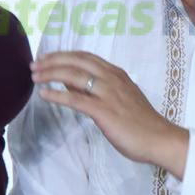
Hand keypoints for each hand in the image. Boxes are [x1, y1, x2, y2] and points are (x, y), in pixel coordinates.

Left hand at [31, 51, 189, 178]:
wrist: (159, 139)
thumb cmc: (140, 122)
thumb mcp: (119, 98)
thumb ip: (95, 90)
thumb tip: (69, 84)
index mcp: (116, 73)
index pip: (85, 57)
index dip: (63, 55)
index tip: (46, 57)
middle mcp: (111, 78)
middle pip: (76, 61)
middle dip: (52, 61)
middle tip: (34, 64)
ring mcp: (108, 93)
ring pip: (73, 76)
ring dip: (50, 74)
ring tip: (34, 77)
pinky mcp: (104, 111)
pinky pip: (75, 100)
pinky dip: (57, 95)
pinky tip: (43, 95)